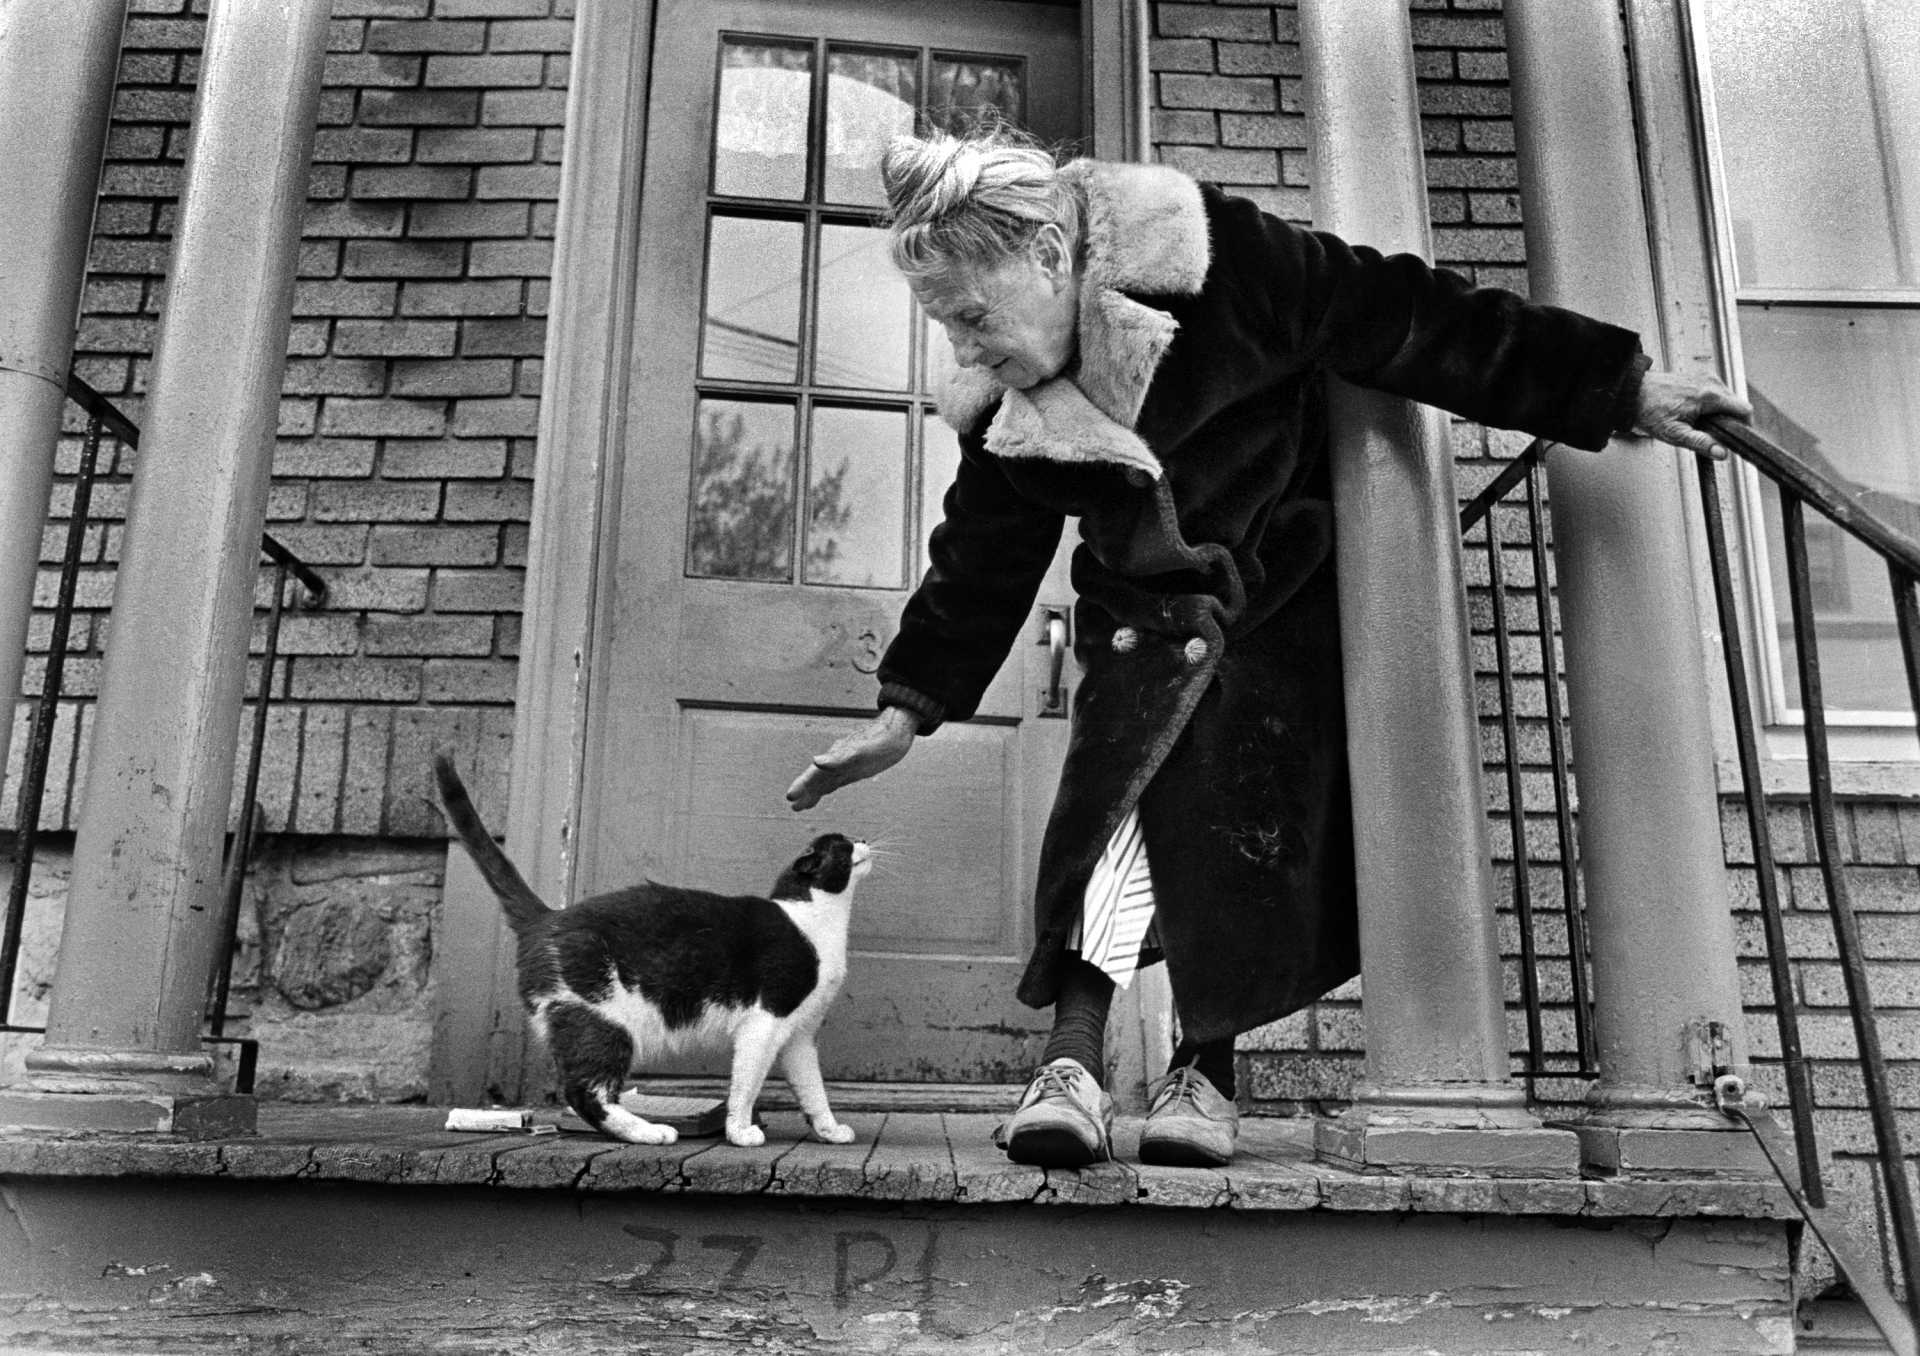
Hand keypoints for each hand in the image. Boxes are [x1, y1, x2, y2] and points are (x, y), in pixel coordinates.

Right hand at [785, 706, 918, 810]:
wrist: (898, 729)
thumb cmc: (882, 739)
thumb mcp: (862, 751)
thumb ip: (838, 758)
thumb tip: (816, 762)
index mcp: (836, 757)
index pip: (814, 774)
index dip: (802, 785)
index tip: (790, 797)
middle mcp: (838, 761)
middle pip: (817, 779)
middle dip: (804, 792)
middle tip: (792, 806)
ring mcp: (846, 764)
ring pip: (824, 781)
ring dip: (813, 793)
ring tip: (800, 806)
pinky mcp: (855, 768)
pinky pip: (836, 780)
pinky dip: (826, 789)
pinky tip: (822, 793)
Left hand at [1632, 368, 1751, 459]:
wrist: (1633, 393)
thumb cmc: (1649, 411)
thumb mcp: (1675, 434)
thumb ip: (1701, 443)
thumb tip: (1721, 453)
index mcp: (1709, 395)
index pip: (1744, 410)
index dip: (1745, 427)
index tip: (1739, 438)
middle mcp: (1710, 382)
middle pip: (1737, 405)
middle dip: (1730, 422)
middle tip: (1713, 435)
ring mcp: (1705, 377)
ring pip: (1727, 399)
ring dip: (1721, 413)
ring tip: (1700, 424)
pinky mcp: (1699, 377)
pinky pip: (1716, 393)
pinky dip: (1712, 405)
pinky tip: (1696, 413)